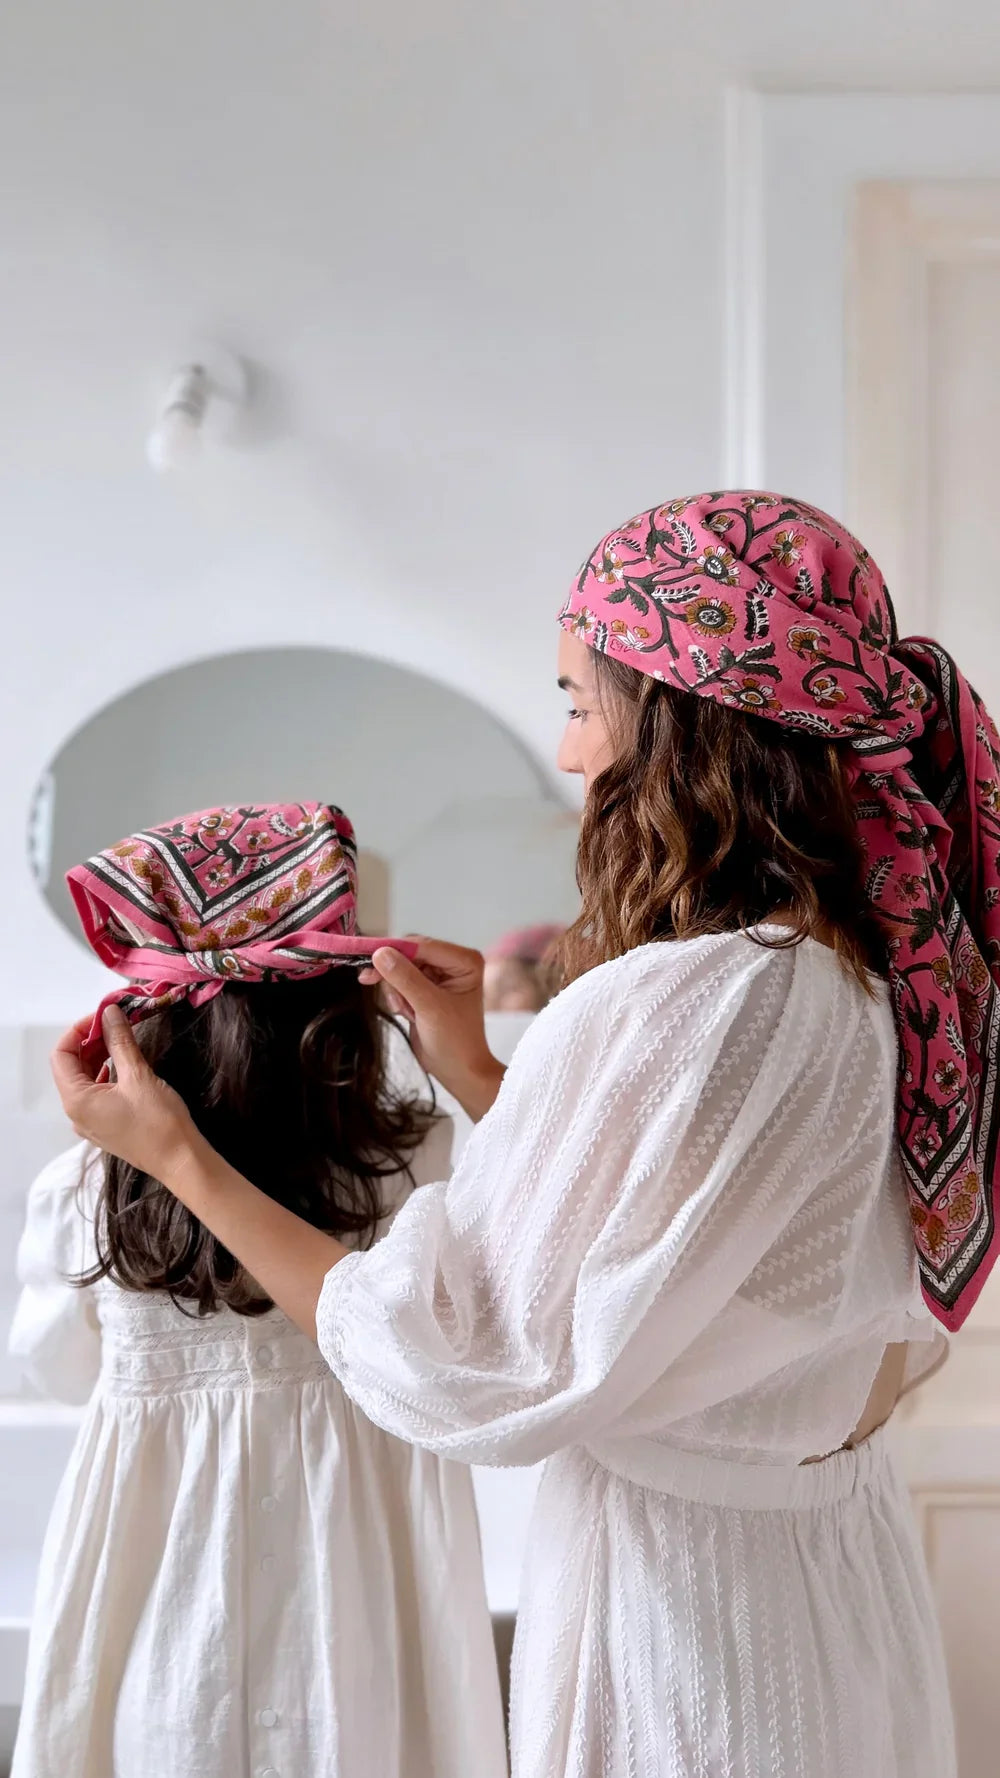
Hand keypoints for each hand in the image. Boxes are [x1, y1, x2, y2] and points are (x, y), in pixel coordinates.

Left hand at [51, 1006, 199, 1180]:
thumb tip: (109, 1012)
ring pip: (84, 1079)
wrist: (180, 1161)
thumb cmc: (158, 1121)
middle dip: (91, 1040)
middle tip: (117, 1021)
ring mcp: (89, 1122)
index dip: (80, 1029)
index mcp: (76, 1100)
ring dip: (99, 1055)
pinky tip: (125, 1063)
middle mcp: (76, 1112)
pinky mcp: (105, 1126)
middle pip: (71, 1066)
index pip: (61, 1054)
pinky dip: (106, 1073)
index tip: (105, 1014)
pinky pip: (96, 1093)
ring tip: (122, 1037)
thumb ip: (120, 1041)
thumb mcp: (138, 1076)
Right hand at [360, 937, 504, 1120]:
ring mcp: (438, 975)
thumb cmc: (454, 1041)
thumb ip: (405, 978)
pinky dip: (397, 997)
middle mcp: (452, 962)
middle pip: (408, 954)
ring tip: (407, 1012)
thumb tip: (380, 953)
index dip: (393, 950)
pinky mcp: (424, 988)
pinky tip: (408, 1014)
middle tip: (373, 985)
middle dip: (394, 975)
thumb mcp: (429, 1007)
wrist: (457, 1070)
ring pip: (399, 967)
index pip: (422, 946)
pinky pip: (399, 981)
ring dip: (395, 990)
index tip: (366, 957)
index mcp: (464, 961)